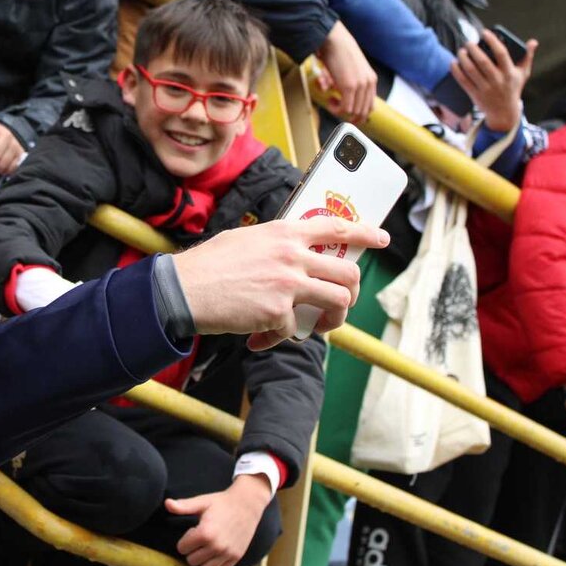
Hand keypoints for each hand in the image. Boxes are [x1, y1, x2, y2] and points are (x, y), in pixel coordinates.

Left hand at [166, 474, 271, 565]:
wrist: (247, 503)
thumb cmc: (222, 502)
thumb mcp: (202, 502)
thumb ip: (183, 506)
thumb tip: (166, 504)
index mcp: (205, 533)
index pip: (182, 548)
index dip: (184, 540)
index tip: (192, 532)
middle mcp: (216, 546)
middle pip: (192, 560)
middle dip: (192, 551)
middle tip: (198, 541)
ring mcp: (227, 553)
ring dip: (203, 560)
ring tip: (206, 548)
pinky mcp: (236, 557)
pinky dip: (216, 564)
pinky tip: (216, 552)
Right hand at [171, 217, 388, 349]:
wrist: (183, 289)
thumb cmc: (209, 265)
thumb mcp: (246, 239)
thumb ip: (275, 245)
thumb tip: (293, 257)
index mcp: (285, 233)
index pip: (336, 227)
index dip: (364, 233)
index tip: (381, 239)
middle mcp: (292, 255)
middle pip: (347, 272)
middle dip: (351, 292)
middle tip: (340, 302)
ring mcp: (288, 283)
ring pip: (337, 302)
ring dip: (331, 320)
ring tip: (315, 326)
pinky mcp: (278, 312)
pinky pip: (294, 330)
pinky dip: (277, 338)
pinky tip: (258, 338)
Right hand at [317, 21, 376, 123]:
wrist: (334, 40)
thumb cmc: (338, 51)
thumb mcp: (349, 69)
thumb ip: (347, 82)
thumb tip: (332, 91)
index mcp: (371, 79)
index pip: (370, 105)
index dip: (359, 114)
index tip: (348, 115)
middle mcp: (368, 83)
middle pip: (363, 111)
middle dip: (349, 116)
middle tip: (336, 110)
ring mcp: (360, 85)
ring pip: (354, 111)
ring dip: (340, 111)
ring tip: (331, 101)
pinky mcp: (349, 86)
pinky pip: (345, 108)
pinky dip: (336, 109)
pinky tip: (330, 100)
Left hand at [450, 30, 537, 131]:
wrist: (504, 113)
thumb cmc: (513, 89)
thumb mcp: (523, 74)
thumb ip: (527, 57)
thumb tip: (533, 41)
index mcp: (509, 73)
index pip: (501, 54)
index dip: (492, 41)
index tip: (484, 32)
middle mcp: (497, 80)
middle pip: (483, 62)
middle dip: (474, 50)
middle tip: (468, 42)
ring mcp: (485, 88)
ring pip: (471, 71)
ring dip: (464, 59)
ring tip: (461, 51)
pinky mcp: (475, 95)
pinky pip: (463, 81)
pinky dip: (457, 71)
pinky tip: (454, 62)